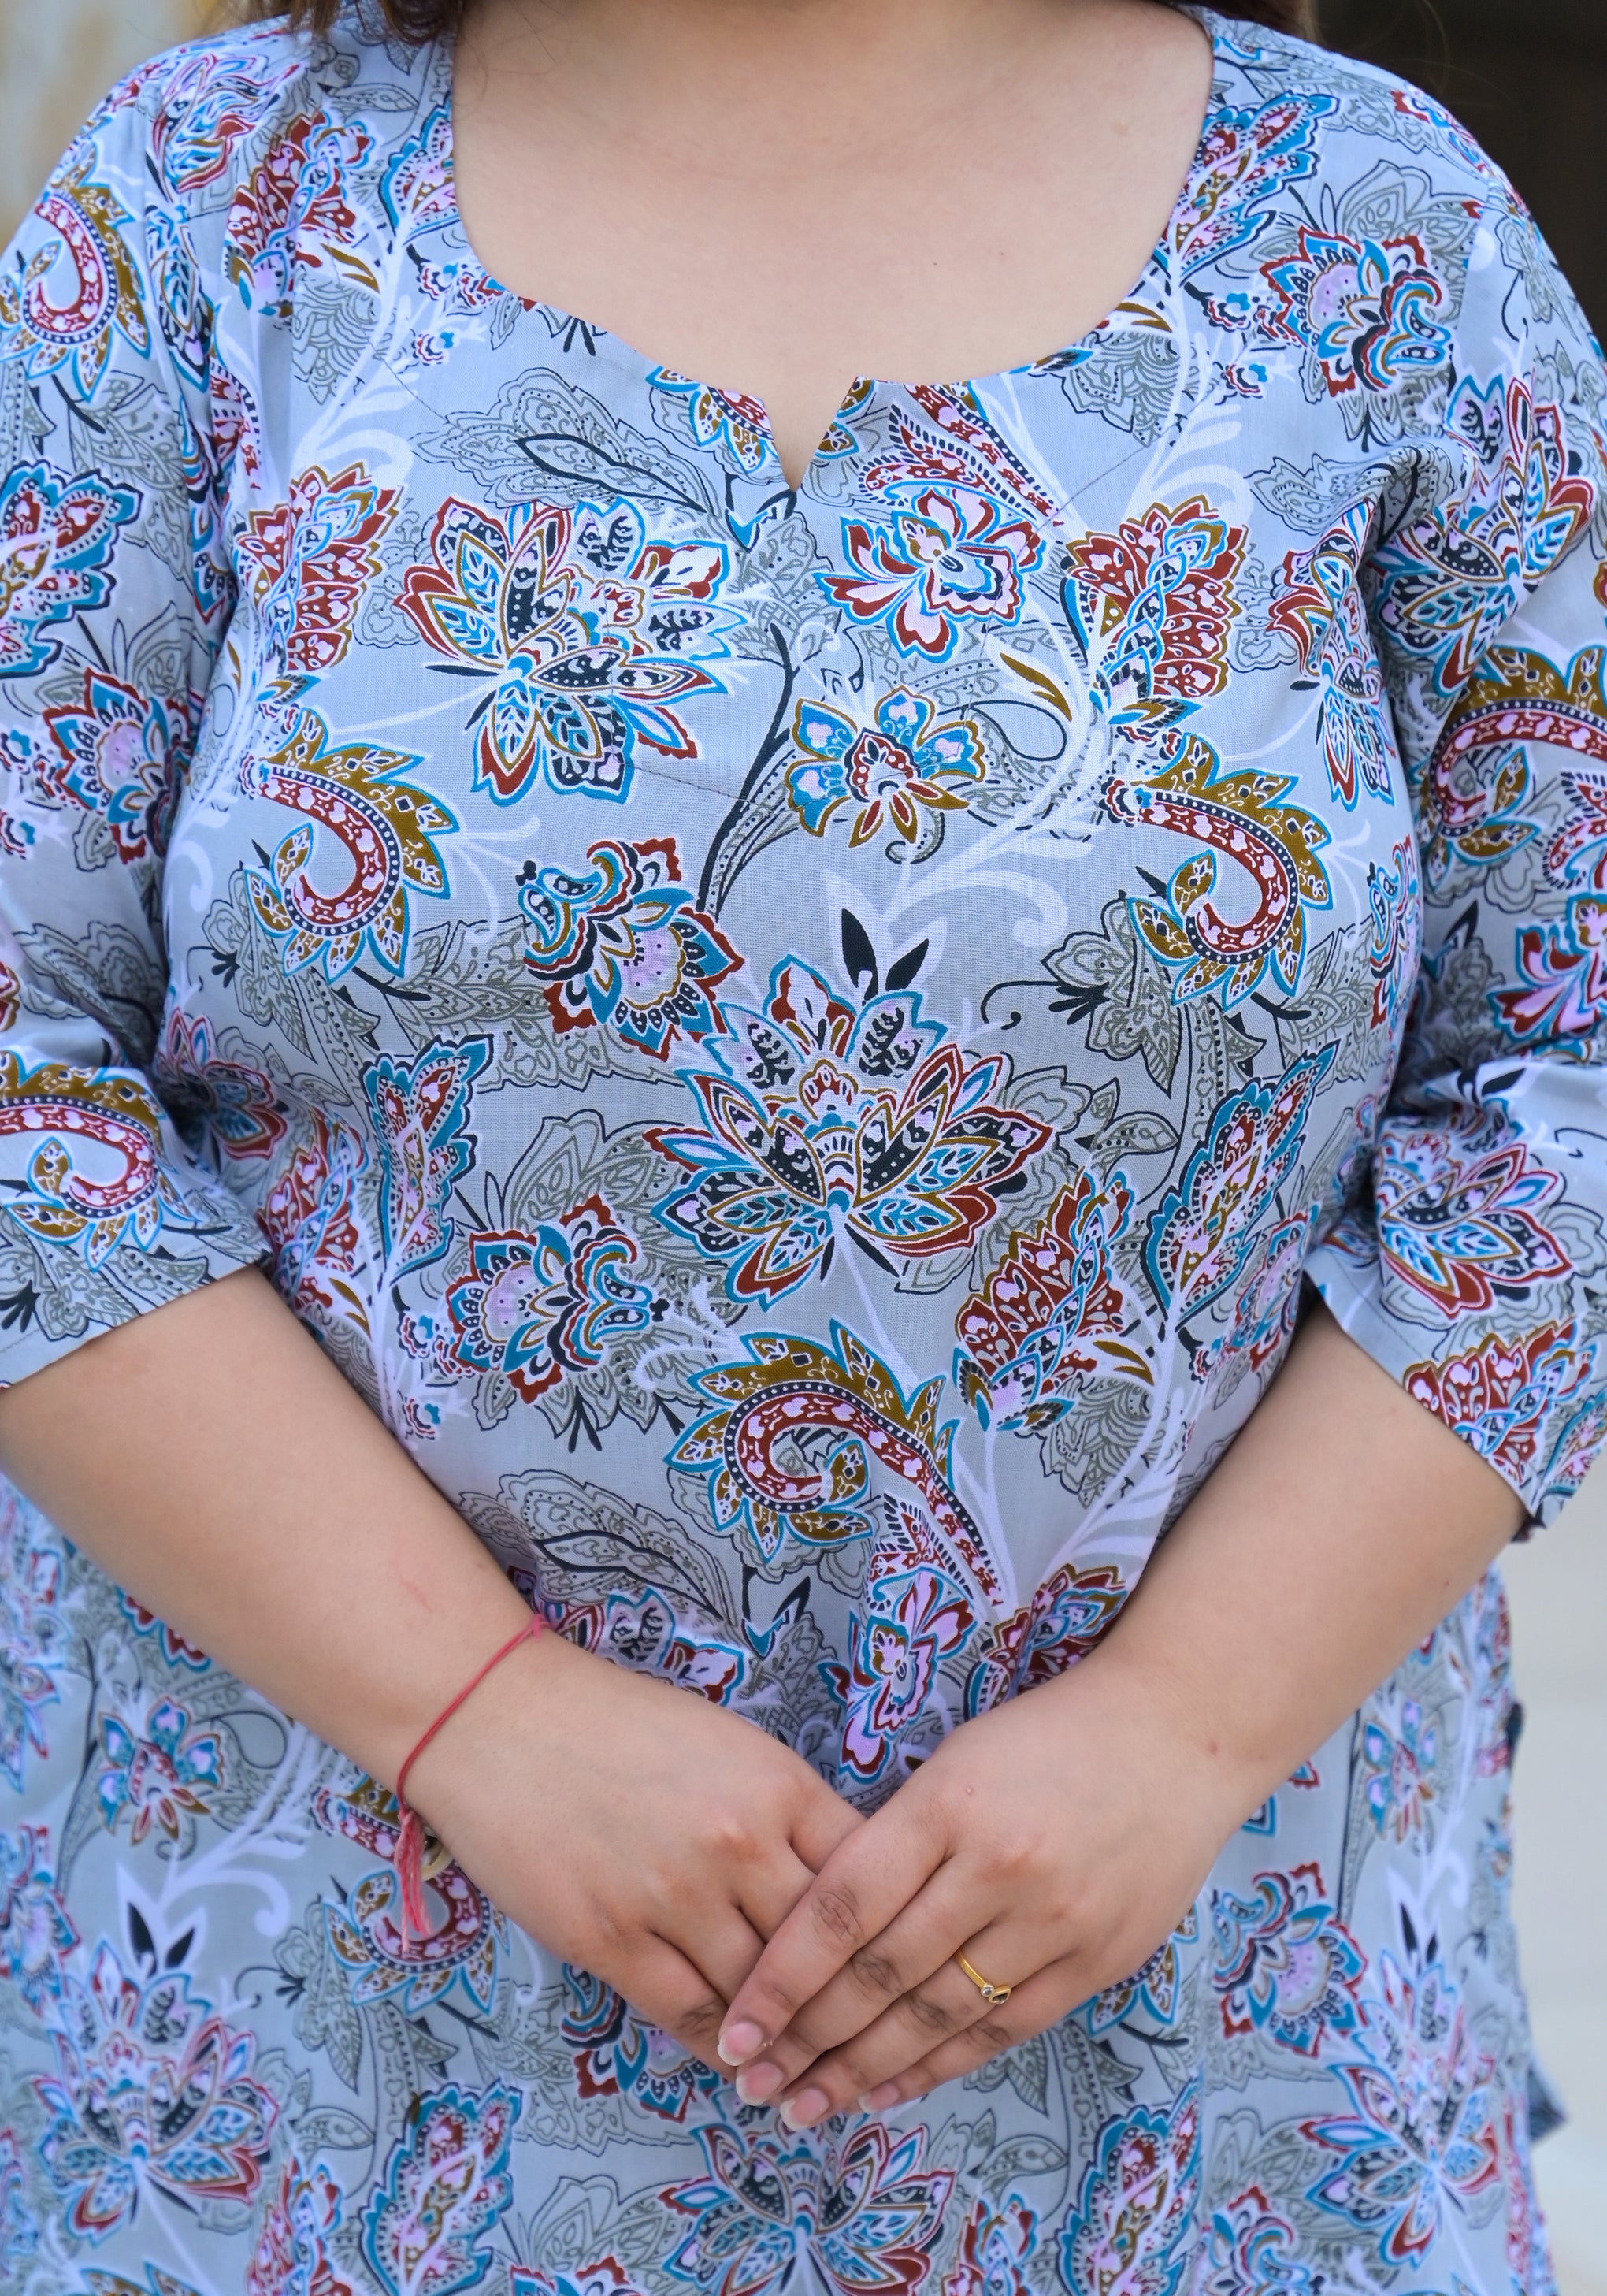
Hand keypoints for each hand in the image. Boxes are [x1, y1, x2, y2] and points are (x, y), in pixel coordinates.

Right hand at [407, 1628, 861, 2067]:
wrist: (501, 1716)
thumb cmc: (619, 1722)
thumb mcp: (728, 1745)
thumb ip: (785, 1811)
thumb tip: (836, 1882)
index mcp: (778, 1786)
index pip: (862, 1880)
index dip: (886, 1933)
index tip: (895, 1970)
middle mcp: (738, 1843)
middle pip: (821, 1950)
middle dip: (847, 2003)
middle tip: (867, 2045)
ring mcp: (674, 1896)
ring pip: (759, 1996)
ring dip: (788, 2041)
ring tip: (811, 2073)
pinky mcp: (611, 1939)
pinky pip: (689, 2016)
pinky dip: (725, 2046)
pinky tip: (742, 2062)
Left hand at [712, 1645, 1248, 2121]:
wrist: (1178, 1735)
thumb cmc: (1046, 1738)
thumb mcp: (955, 1762)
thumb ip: (894, 1840)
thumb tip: (818, 1929)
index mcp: (947, 1805)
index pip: (843, 1909)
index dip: (782, 1978)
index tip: (736, 2028)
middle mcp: (997, 1867)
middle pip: (883, 1974)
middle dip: (809, 2038)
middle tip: (755, 2081)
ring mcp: (1053, 1919)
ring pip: (939, 2014)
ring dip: (864, 2068)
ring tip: (809, 2102)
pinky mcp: (1097, 1959)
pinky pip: (1003, 2027)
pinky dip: (941, 2065)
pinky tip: (890, 2089)